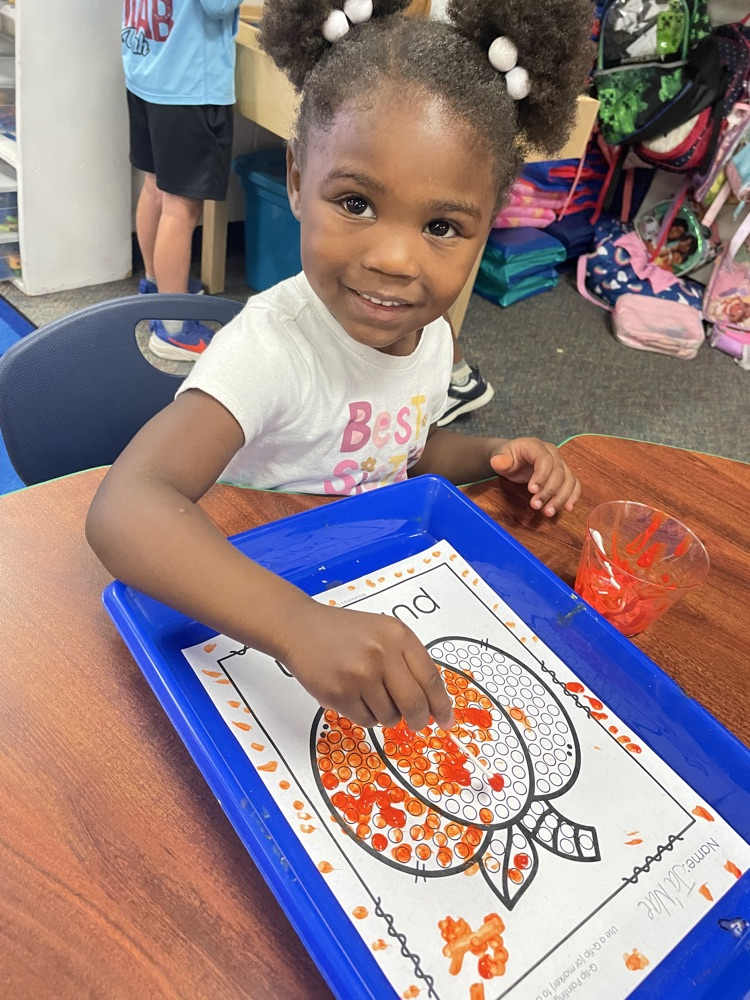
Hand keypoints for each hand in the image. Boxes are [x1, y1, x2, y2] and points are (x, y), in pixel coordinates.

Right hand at [281, 603, 454, 730]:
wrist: (301, 628)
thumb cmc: (343, 631)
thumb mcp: (384, 632)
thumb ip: (409, 660)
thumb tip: (433, 701)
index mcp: (398, 635)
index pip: (431, 679)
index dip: (442, 705)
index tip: (446, 719)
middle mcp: (381, 653)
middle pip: (415, 703)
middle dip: (419, 719)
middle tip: (417, 722)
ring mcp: (359, 674)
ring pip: (390, 716)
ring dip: (386, 714)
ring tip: (370, 693)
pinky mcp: (339, 693)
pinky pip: (366, 720)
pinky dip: (365, 715)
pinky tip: (355, 696)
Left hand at [490, 437, 580, 516]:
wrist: (513, 456)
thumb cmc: (507, 456)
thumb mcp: (500, 457)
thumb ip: (500, 460)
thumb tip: (498, 462)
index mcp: (535, 446)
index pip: (544, 459)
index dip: (541, 475)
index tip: (531, 491)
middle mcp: (551, 453)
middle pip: (558, 472)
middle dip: (548, 491)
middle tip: (536, 506)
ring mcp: (559, 463)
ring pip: (568, 479)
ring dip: (561, 497)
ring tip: (548, 512)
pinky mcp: (563, 473)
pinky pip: (574, 483)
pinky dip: (573, 495)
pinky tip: (568, 507)